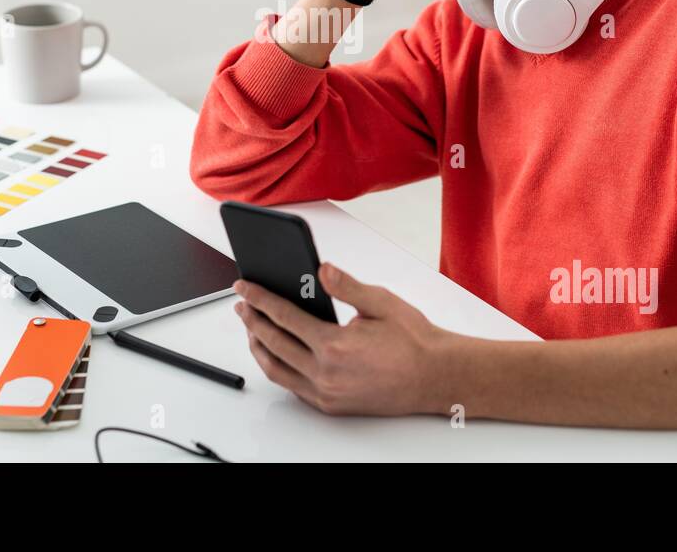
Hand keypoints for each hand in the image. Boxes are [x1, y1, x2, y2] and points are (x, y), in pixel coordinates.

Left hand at [233, 262, 451, 415]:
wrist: (435, 377)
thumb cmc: (414, 340)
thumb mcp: (381, 303)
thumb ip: (346, 286)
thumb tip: (320, 269)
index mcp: (335, 345)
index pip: (283, 317)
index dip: (259, 299)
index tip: (243, 287)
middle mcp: (326, 374)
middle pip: (273, 343)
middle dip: (252, 321)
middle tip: (241, 304)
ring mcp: (327, 393)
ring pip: (277, 370)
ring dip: (259, 347)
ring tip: (252, 328)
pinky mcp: (332, 405)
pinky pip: (292, 387)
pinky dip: (277, 368)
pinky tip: (276, 353)